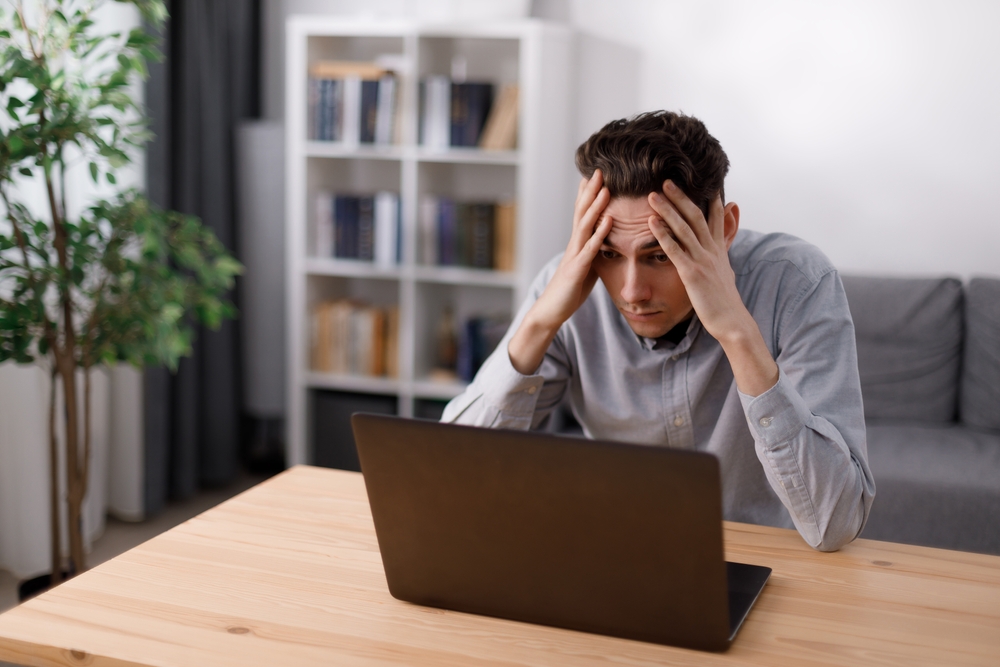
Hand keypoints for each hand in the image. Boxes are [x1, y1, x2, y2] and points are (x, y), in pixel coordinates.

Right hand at [507, 170, 611, 373]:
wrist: (550, 311)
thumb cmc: (569, 291)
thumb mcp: (586, 268)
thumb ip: (595, 253)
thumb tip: (607, 243)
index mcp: (577, 244)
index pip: (582, 213)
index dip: (588, 194)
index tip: (596, 174)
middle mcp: (574, 245)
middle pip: (582, 212)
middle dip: (591, 191)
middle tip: (599, 170)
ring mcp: (574, 256)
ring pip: (585, 226)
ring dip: (595, 206)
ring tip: (606, 188)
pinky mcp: (577, 270)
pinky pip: (591, 249)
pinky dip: (600, 234)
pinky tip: (609, 221)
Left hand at [645, 183, 743, 342]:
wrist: (731, 321)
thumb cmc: (724, 300)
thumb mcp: (726, 270)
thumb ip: (722, 251)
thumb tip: (725, 245)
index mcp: (718, 249)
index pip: (714, 216)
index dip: (707, 197)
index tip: (698, 180)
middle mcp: (711, 250)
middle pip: (696, 216)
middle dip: (681, 197)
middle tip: (666, 181)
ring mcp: (702, 260)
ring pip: (684, 228)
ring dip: (667, 210)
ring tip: (652, 195)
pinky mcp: (692, 273)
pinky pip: (675, 250)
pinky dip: (663, 235)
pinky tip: (651, 223)